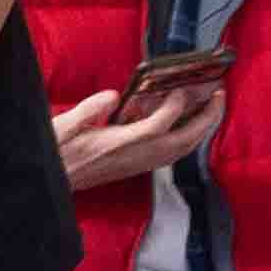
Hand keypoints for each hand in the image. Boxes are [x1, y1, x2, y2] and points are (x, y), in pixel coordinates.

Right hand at [51, 84, 224, 193]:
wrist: (51, 183)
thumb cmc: (56, 153)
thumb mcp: (62, 126)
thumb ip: (88, 109)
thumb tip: (114, 96)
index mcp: (116, 145)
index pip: (158, 126)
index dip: (175, 106)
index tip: (182, 87)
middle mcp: (133, 157)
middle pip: (183, 140)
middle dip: (206, 118)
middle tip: (218, 94)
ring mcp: (138, 164)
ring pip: (182, 150)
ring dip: (202, 129)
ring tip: (212, 108)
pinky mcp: (137, 167)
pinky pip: (173, 155)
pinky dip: (189, 140)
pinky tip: (191, 127)